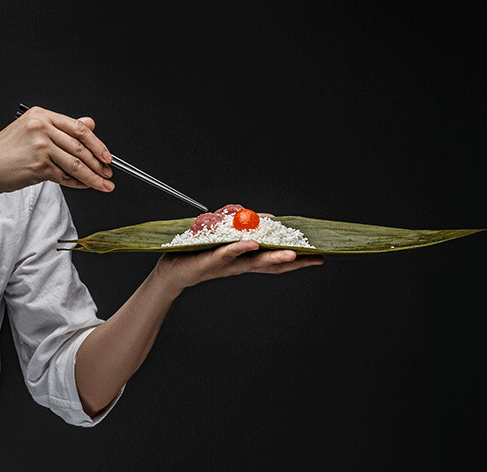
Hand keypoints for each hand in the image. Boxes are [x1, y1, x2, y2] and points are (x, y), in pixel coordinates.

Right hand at [0, 105, 114, 194]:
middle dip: (98, 162)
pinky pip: (65, 176)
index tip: (106, 155)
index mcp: (41, 115)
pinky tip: (85, 186)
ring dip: (93, 176)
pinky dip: (78, 183)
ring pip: (76, 163)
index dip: (96, 143)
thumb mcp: (32, 131)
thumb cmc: (5, 151)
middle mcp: (42, 127)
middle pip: (80, 146)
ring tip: (104, 183)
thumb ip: (61, 128)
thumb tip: (90, 124)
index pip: (78, 128)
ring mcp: (40, 146)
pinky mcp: (39, 166)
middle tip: (109, 171)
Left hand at [152, 240, 323, 292]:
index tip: (317, 255)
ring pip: (252, 261)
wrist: (169, 270)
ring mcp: (225, 264)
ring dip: (272, 257)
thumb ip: (240, 226)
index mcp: (244, 259)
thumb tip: (260, 216)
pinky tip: (251, 244)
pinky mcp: (208, 261)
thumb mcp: (222, 235)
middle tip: (316, 258)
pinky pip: (226, 253)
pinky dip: (239, 248)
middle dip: (294, 261)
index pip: (273, 259)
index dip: (296, 258)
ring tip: (292, 254)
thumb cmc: (195, 253)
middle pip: (270, 264)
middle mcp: (238, 264)